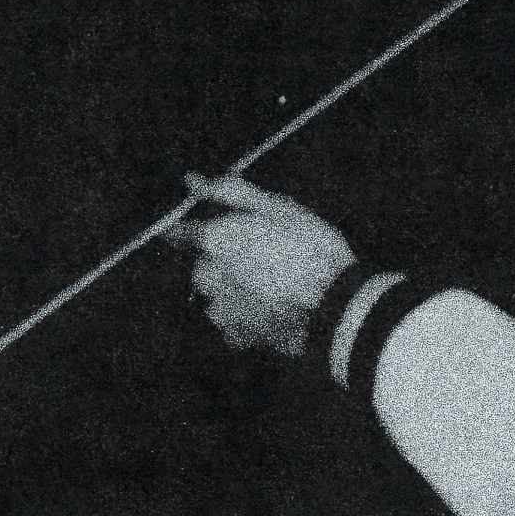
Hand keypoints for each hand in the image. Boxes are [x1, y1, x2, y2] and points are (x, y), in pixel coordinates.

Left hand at [165, 174, 357, 359]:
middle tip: (264, 257)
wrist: (335, 306)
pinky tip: (273, 306)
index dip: (193, 231)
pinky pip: (232, 320)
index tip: (212, 234)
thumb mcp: (277, 208)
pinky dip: (246, 314)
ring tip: (273, 284)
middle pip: (203, 264)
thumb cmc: (311, 249)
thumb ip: (230, 193)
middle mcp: (206, 276)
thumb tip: (193, 180)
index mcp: (213, 240)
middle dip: (224, 260)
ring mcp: (218, 309)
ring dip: (235, 288)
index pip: (179, 233)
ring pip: (217, 292)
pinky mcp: (234, 335)